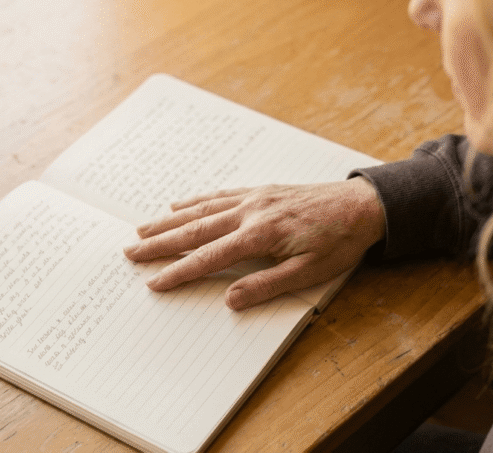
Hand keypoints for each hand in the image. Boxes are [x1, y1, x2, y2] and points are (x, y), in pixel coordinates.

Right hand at [123, 178, 385, 309]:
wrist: (362, 205)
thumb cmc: (339, 242)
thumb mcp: (309, 272)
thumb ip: (268, 286)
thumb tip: (230, 300)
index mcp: (261, 235)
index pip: (210, 257)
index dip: (179, 272)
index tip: (154, 282)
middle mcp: (251, 212)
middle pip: (196, 230)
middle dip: (160, 243)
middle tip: (129, 252)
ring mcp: (254, 198)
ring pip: (202, 209)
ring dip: (170, 221)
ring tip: (142, 230)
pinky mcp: (260, 191)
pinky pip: (219, 195)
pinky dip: (195, 200)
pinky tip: (179, 204)